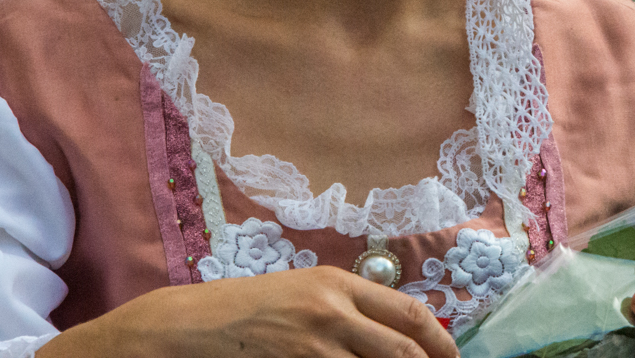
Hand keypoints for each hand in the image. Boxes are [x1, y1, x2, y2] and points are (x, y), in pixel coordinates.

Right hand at [37, 265, 458, 357]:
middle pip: (403, 349)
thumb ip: (343, 309)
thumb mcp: (297, 295)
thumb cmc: (239, 310)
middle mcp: (332, 310)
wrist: (181, 328)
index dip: (439, 340)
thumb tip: (390, 334)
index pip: (408, 314)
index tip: (452, 357)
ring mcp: (313, 345)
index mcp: (336, 284)